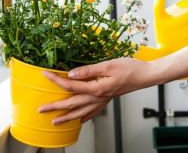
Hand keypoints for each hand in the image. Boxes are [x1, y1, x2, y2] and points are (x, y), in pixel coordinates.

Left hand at [40, 43, 187, 124]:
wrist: (146, 75)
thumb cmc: (131, 68)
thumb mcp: (108, 65)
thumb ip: (88, 70)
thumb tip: (71, 74)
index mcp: (96, 88)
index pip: (71, 86)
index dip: (56, 81)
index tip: (44, 75)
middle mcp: (98, 97)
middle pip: (72, 103)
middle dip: (55, 107)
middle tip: (41, 110)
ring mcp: (103, 100)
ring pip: (81, 111)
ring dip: (67, 117)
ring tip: (55, 122)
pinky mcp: (108, 98)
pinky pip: (94, 111)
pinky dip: (86, 117)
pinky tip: (81, 120)